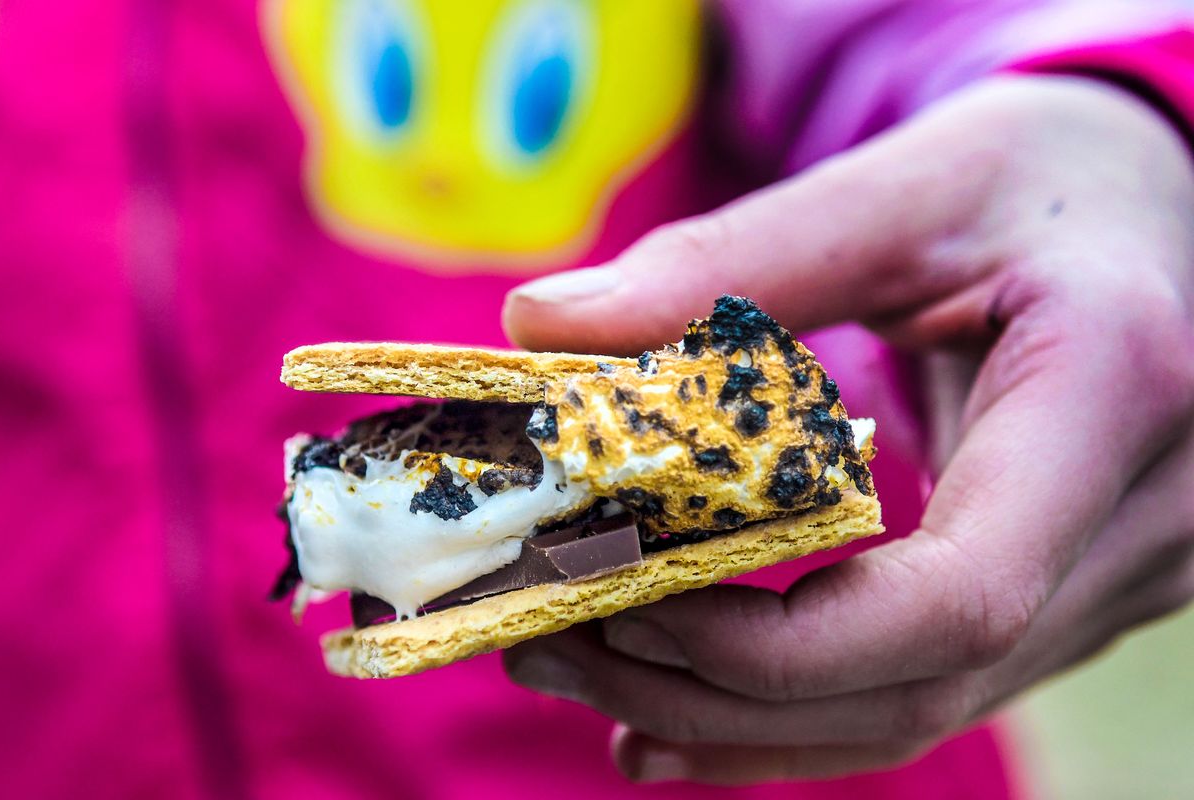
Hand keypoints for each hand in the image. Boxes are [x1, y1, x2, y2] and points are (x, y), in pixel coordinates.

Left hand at [499, 75, 1193, 784]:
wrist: (1134, 215)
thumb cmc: (1027, 182)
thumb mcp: (891, 191)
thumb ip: (728, 264)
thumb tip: (541, 326)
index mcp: (1112, 391)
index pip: (961, 595)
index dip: (778, 641)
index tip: (619, 600)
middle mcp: (1137, 519)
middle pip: (914, 683)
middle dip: (710, 687)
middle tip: (546, 635)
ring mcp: (1111, 578)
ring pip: (912, 712)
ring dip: (729, 715)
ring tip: (578, 667)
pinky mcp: (1060, 597)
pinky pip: (921, 691)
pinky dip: (787, 717)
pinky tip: (669, 716)